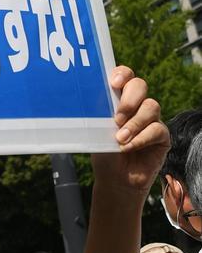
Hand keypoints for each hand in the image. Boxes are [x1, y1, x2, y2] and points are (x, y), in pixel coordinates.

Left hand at [91, 66, 168, 195]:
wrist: (115, 178)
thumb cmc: (104, 151)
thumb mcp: (95, 132)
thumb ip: (97, 116)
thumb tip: (90, 105)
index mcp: (118, 98)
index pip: (124, 76)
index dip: (122, 74)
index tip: (114, 83)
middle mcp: (136, 105)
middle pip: (140, 86)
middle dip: (129, 99)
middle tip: (117, 117)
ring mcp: (151, 119)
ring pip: (151, 106)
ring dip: (134, 123)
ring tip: (119, 138)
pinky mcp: (162, 136)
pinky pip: (157, 129)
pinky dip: (141, 138)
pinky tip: (128, 147)